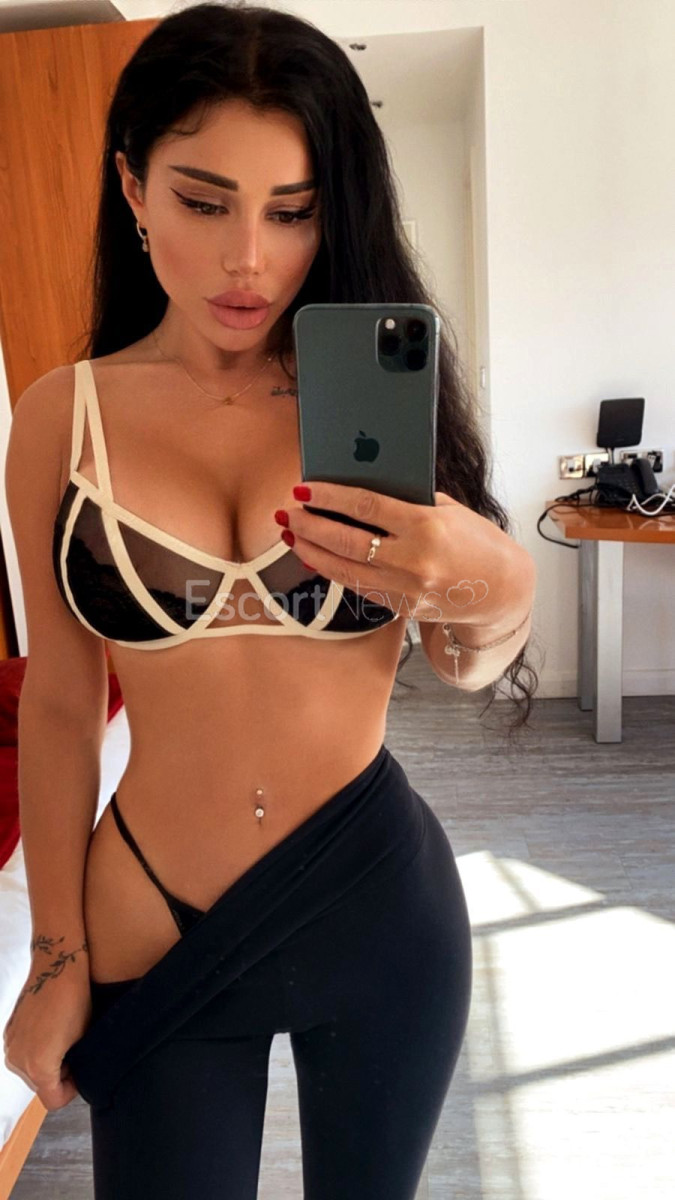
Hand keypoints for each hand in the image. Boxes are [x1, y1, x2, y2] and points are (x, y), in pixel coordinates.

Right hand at [3, 958, 91, 1110]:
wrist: (57, 967)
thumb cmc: (75, 1002)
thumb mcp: (82, 1039)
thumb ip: (76, 1068)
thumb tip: (75, 1077)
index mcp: (38, 1067)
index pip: (54, 1101)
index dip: (71, 1090)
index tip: (81, 1071)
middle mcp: (18, 1061)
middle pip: (41, 1087)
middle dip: (59, 1077)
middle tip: (75, 1052)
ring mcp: (10, 1046)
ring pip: (31, 1071)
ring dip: (47, 1064)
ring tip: (64, 1040)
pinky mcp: (9, 1032)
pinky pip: (23, 1054)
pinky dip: (36, 1050)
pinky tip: (50, 1031)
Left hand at [279, 482, 516, 623]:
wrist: (501, 590)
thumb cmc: (476, 540)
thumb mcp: (448, 509)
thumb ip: (407, 500)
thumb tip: (359, 488)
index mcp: (426, 526)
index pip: (364, 507)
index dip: (328, 497)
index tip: (303, 490)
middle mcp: (414, 560)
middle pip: (346, 540)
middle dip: (310, 525)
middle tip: (287, 512)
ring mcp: (406, 588)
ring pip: (344, 570)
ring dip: (312, 551)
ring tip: (290, 535)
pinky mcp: (402, 607)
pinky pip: (358, 587)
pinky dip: (332, 571)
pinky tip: (316, 557)